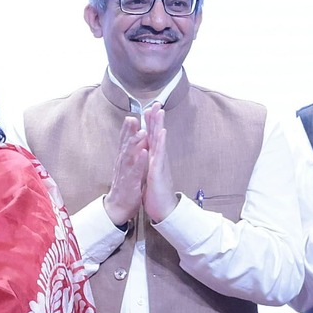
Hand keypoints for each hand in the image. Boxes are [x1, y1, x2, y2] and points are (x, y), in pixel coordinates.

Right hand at [105, 115, 146, 225]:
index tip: (132, 115)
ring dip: (135, 143)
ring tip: (141, 132)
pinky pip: (135, 170)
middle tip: (133, 118)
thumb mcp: (128, 167)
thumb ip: (131, 154)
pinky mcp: (130, 182)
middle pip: (125, 144)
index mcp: (123, 159)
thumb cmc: (125, 186)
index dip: (127, 128)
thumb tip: (136, 141)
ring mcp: (125, 172)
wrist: (118, 207)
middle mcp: (122, 163)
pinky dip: (139, 161)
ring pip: (129, 155)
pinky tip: (144, 153)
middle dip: (129, 131)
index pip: (124, 141)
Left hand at [141, 105, 177, 223]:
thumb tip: (149, 153)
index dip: (150, 123)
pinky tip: (161, 133)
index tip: (149, 109)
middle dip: (156, 118)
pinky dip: (160, 143)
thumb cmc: (156, 192)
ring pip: (159, 141)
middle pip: (156, 135)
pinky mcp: (159, 172)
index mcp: (154, 158)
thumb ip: (150, 162)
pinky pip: (159, 155)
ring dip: (159, 125)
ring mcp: (159, 164)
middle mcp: (158, 158)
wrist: (163, 210)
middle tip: (155, 102)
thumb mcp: (150, 173)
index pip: (152, 137)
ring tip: (159, 111)